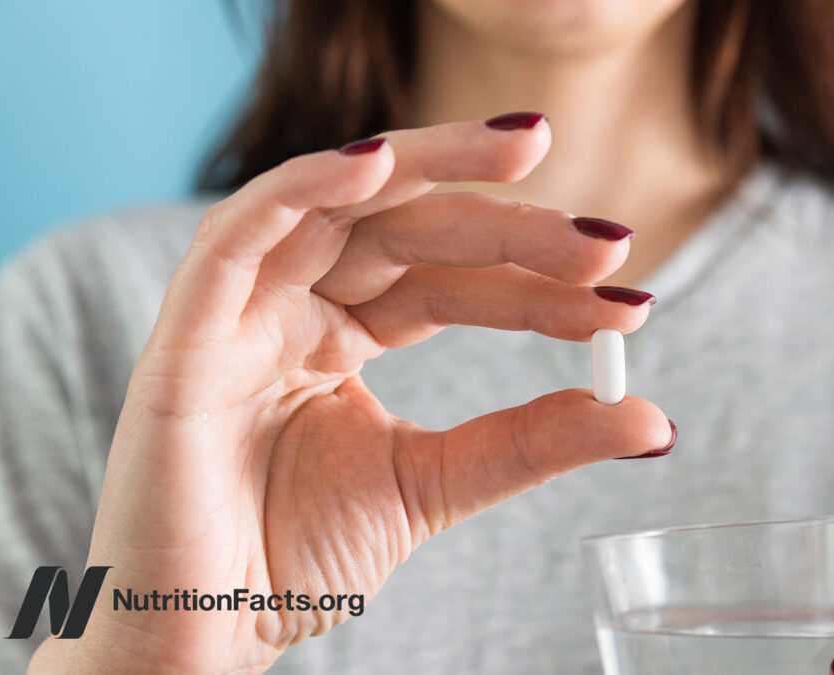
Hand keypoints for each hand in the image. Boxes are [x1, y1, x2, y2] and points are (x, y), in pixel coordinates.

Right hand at [30, 115, 672, 672]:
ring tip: (527, 151)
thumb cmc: (290, 562)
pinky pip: (240, 235)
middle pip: (409, 231)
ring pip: (339, 204)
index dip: (537, 287)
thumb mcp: (433, 484)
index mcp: (338, 337)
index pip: (450, 285)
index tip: (626, 302)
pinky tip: (381, 161)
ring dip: (432, 166)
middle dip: (510, 227)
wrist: (198, 640)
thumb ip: (529, 442)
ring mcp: (238, 312)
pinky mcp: (184, 334)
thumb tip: (649, 419)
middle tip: (608, 241)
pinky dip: (304, 186)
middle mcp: (292, 308)